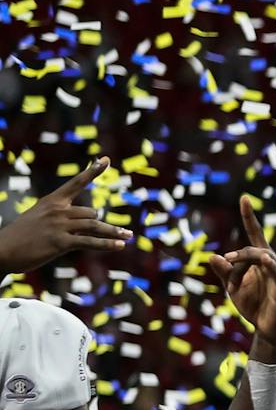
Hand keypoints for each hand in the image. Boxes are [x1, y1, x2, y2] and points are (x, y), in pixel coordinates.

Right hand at [0, 158, 131, 274]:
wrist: (2, 249)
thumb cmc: (21, 236)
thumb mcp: (39, 219)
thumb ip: (60, 218)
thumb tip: (82, 224)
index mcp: (51, 201)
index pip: (75, 182)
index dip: (92, 171)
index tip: (106, 159)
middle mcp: (56, 210)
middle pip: (90, 213)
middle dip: (103, 225)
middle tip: (121, 233)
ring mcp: (58, 225)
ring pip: (94, 225)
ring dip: (114, 232)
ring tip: (128, 236)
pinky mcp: (60, 242)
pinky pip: (89, 242)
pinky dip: (106, 244)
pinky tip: (120, 246)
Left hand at [204, 197, 275, 362]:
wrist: (267, 329)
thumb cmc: (254, 306)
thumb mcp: (233, 287)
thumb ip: (224, 272)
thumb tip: (212, 255)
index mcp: (260, 260)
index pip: (256, 234)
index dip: (249, 217)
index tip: (244, 198)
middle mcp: (273, 263)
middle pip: (254, 249)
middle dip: (238, 257)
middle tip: (225, 263)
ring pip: (263, 258)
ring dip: (245, 264)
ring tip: (233, 276)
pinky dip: (270, 265)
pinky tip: (265, 259)